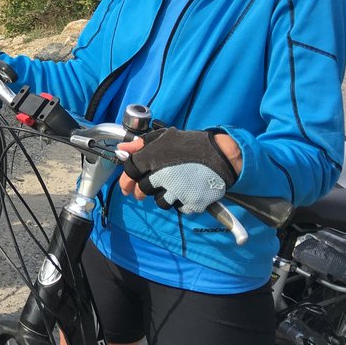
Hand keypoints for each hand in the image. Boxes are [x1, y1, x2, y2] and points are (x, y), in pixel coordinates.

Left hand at [119, 128, 238, 213]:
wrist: (222, 155)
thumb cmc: (192, 144)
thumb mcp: (165, 137)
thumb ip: (141, 144)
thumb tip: (123, 149)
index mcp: (152, 159)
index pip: (129, 173)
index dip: (126, 180)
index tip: (127, 186)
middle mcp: (161, 177)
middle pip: (142, 190)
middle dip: (143, 190)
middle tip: (151, 187)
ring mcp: (176, 191)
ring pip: (159, 201)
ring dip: (162, 196)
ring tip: (172, 187)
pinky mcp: (190, 203)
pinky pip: (178, 207)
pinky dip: (180, 202)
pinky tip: (186, 191)